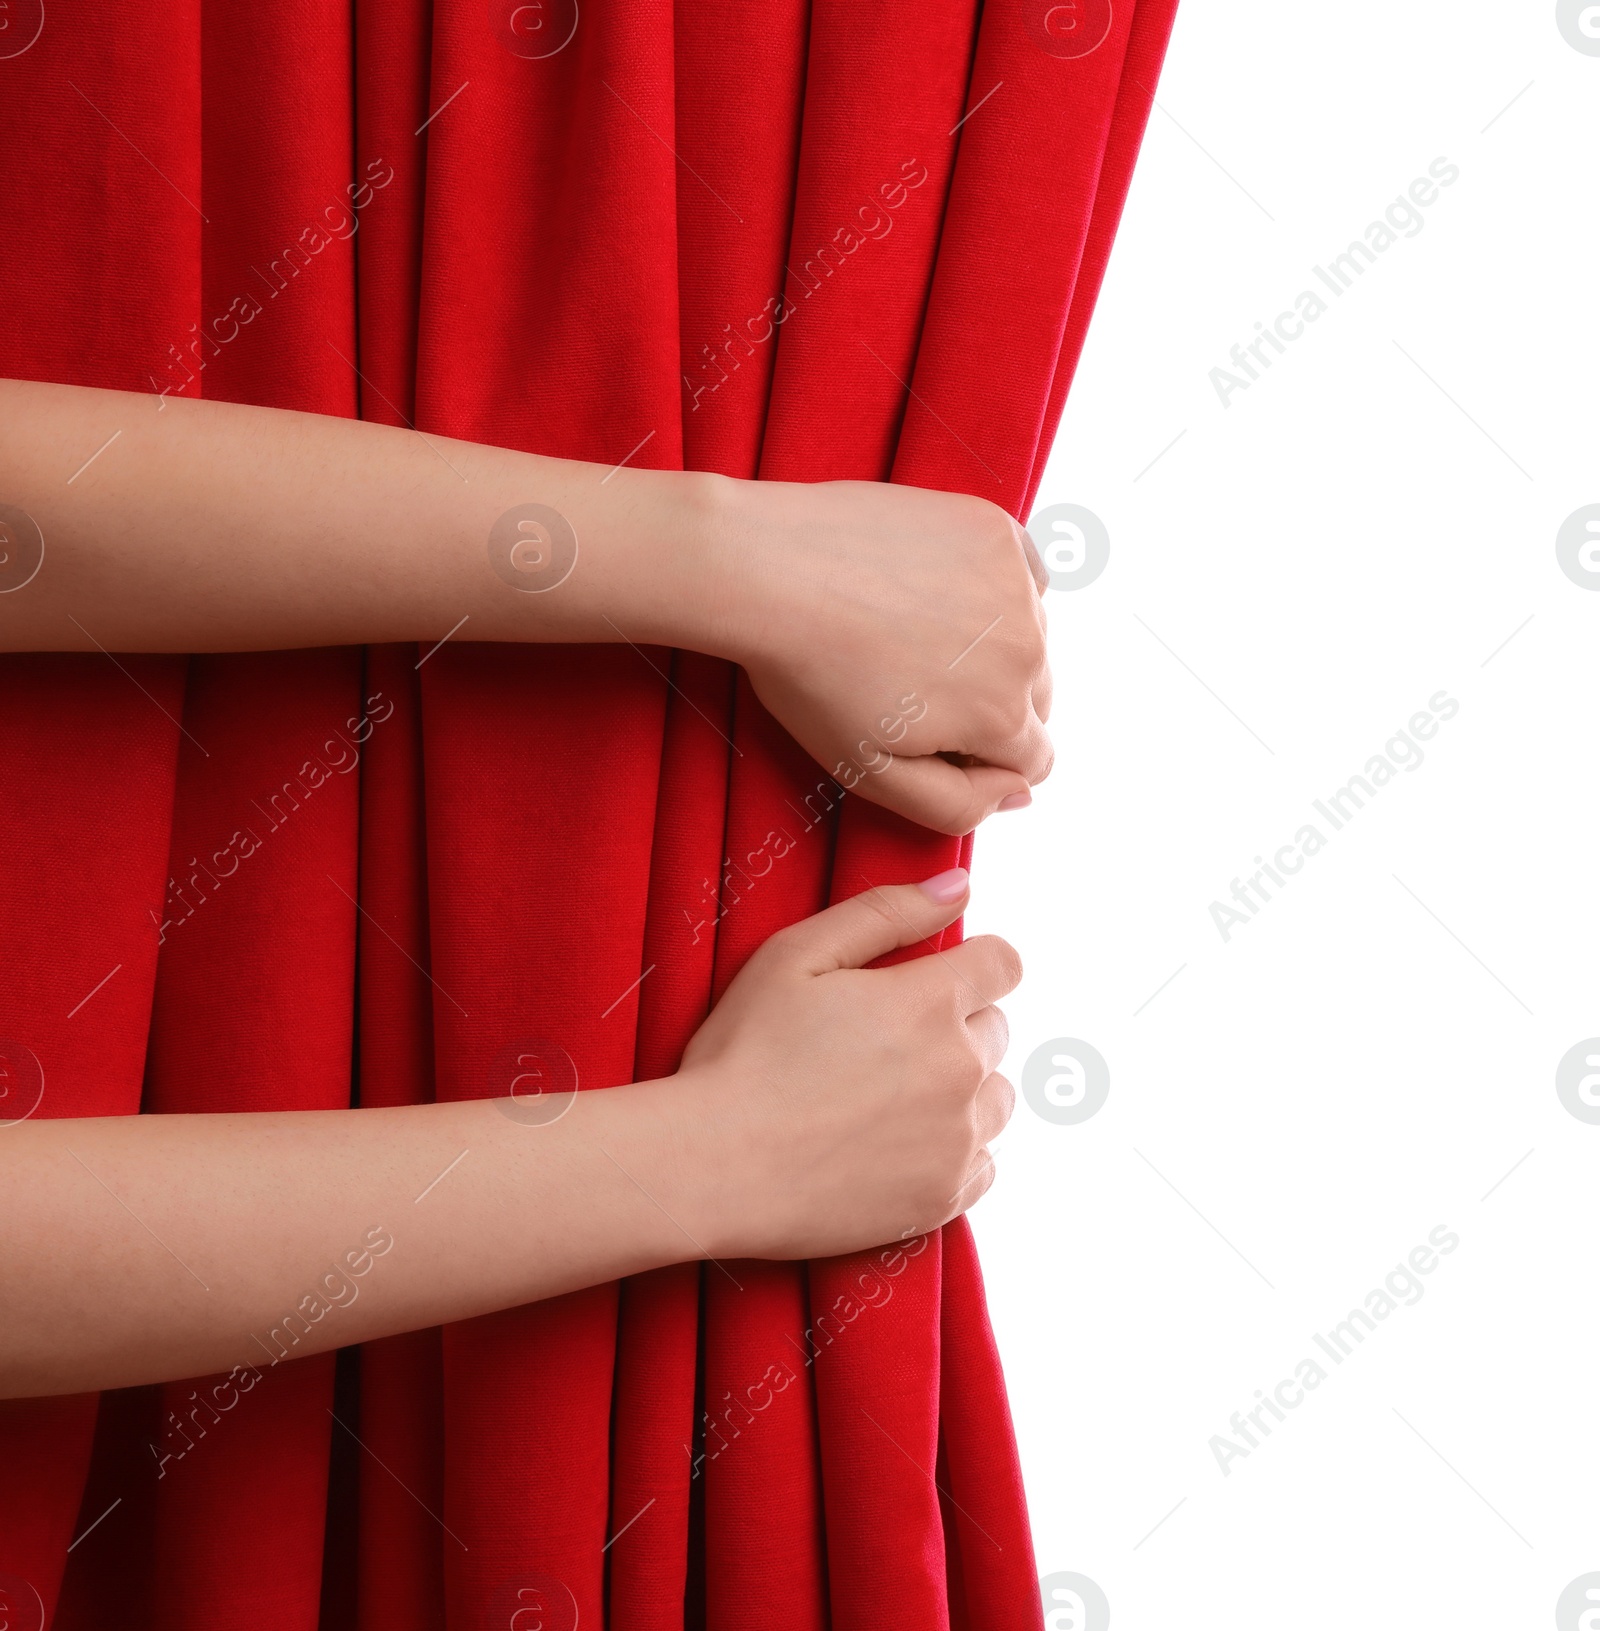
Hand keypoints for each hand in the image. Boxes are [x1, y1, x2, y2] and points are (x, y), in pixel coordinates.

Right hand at [674, 870, 1019, 1259]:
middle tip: (882, 1044)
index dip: (973, 962)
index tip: (935, 979)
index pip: (1002, 963)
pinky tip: (898, 1147)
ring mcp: (957, 1140)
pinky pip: (984, 1164)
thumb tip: (958, 888)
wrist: (714, 1166)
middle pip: (995, 1030)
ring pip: (996, 1098)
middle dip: (955, 1025)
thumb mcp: (796, 955)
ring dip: (964, 1090)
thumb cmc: (744, 1053)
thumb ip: (886, 913)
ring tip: (892, 1098)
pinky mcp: (943, 1198)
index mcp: (930, 1002)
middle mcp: (960, 1070)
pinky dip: (956, 1152)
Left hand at [707, 477, 1052, 835]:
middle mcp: (1028, 647)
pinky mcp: (993, 528)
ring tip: (910, 633)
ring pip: (1029, 635)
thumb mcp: (870, 773)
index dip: (981, 760)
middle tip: (912, 684)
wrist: (767, 568)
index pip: (1032, 760)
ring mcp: (1015, 580)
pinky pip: (1021, 574)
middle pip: (1035, 698)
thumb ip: (956, 805)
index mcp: (1001, 714)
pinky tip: (933, 591)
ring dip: (990, 644)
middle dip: (988, 704)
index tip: (927, 735)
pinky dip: (991, 588)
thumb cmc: (809, 676)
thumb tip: (1019, 794)